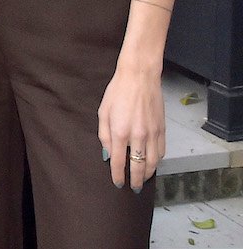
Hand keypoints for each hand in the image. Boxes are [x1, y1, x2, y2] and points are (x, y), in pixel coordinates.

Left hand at [99, 62, 164, 190]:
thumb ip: (104, 135)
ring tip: (143, 178)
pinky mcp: (162, 130)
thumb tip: (107, 155)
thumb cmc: (117, 92)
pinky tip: (152, 163)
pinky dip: (157, 161)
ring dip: (148, 173)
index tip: (118, 183)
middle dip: (136, 180)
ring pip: (153, 162)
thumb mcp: (103, 112)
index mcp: (120, 132)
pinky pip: (161, 152)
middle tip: (133, 188)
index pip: (118, 161)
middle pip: (139, 166)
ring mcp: (153, 134)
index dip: (118, 175)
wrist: (140, 78)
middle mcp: (138, 136)